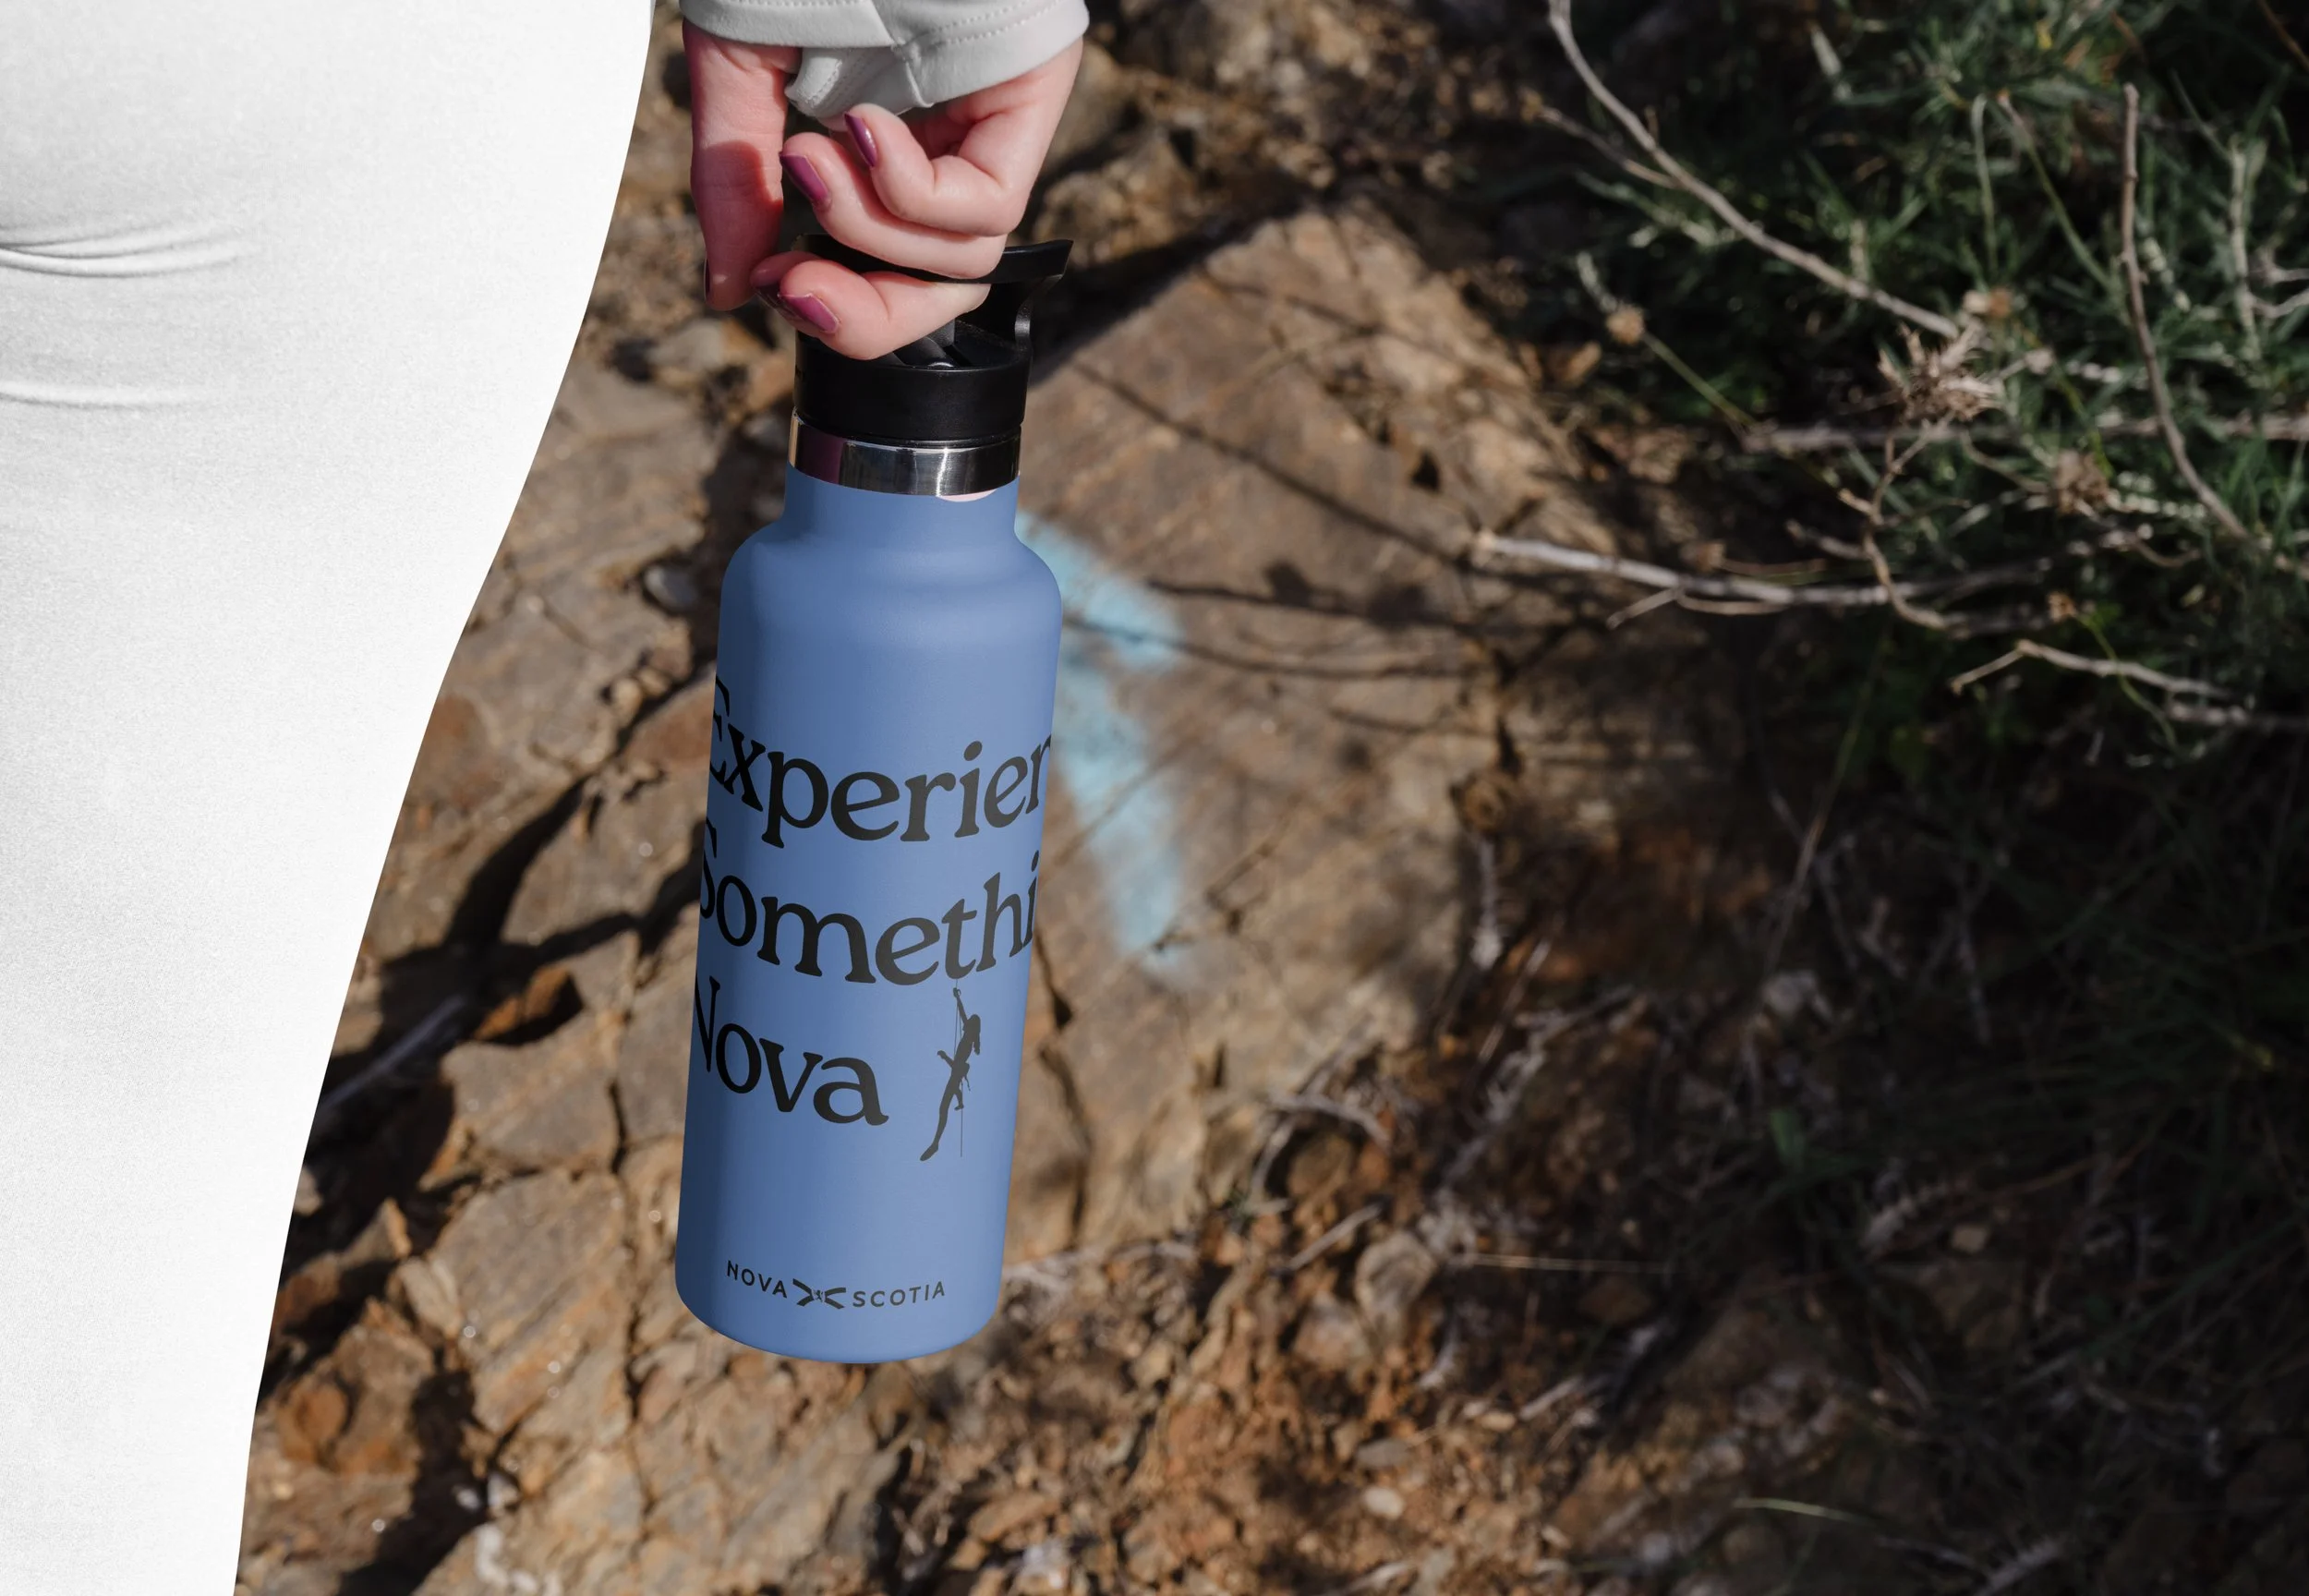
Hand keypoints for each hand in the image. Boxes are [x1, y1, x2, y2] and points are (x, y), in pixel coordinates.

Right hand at [686, 25, 1081, 359]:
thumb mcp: (739, 71)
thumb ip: (737, 186)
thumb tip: (734, 292)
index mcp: (881, 146)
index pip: (885, 275)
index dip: (835, 308)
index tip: (770, 287)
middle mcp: (945, 146)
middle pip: (937, 293)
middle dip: (865, 313)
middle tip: (796, 288)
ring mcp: (992, 126)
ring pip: (961, 260)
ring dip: (869, 230)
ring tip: (808, 156)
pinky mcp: (1030, 99)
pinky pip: (985, 206)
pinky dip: (910, 192)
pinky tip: (859, 130)